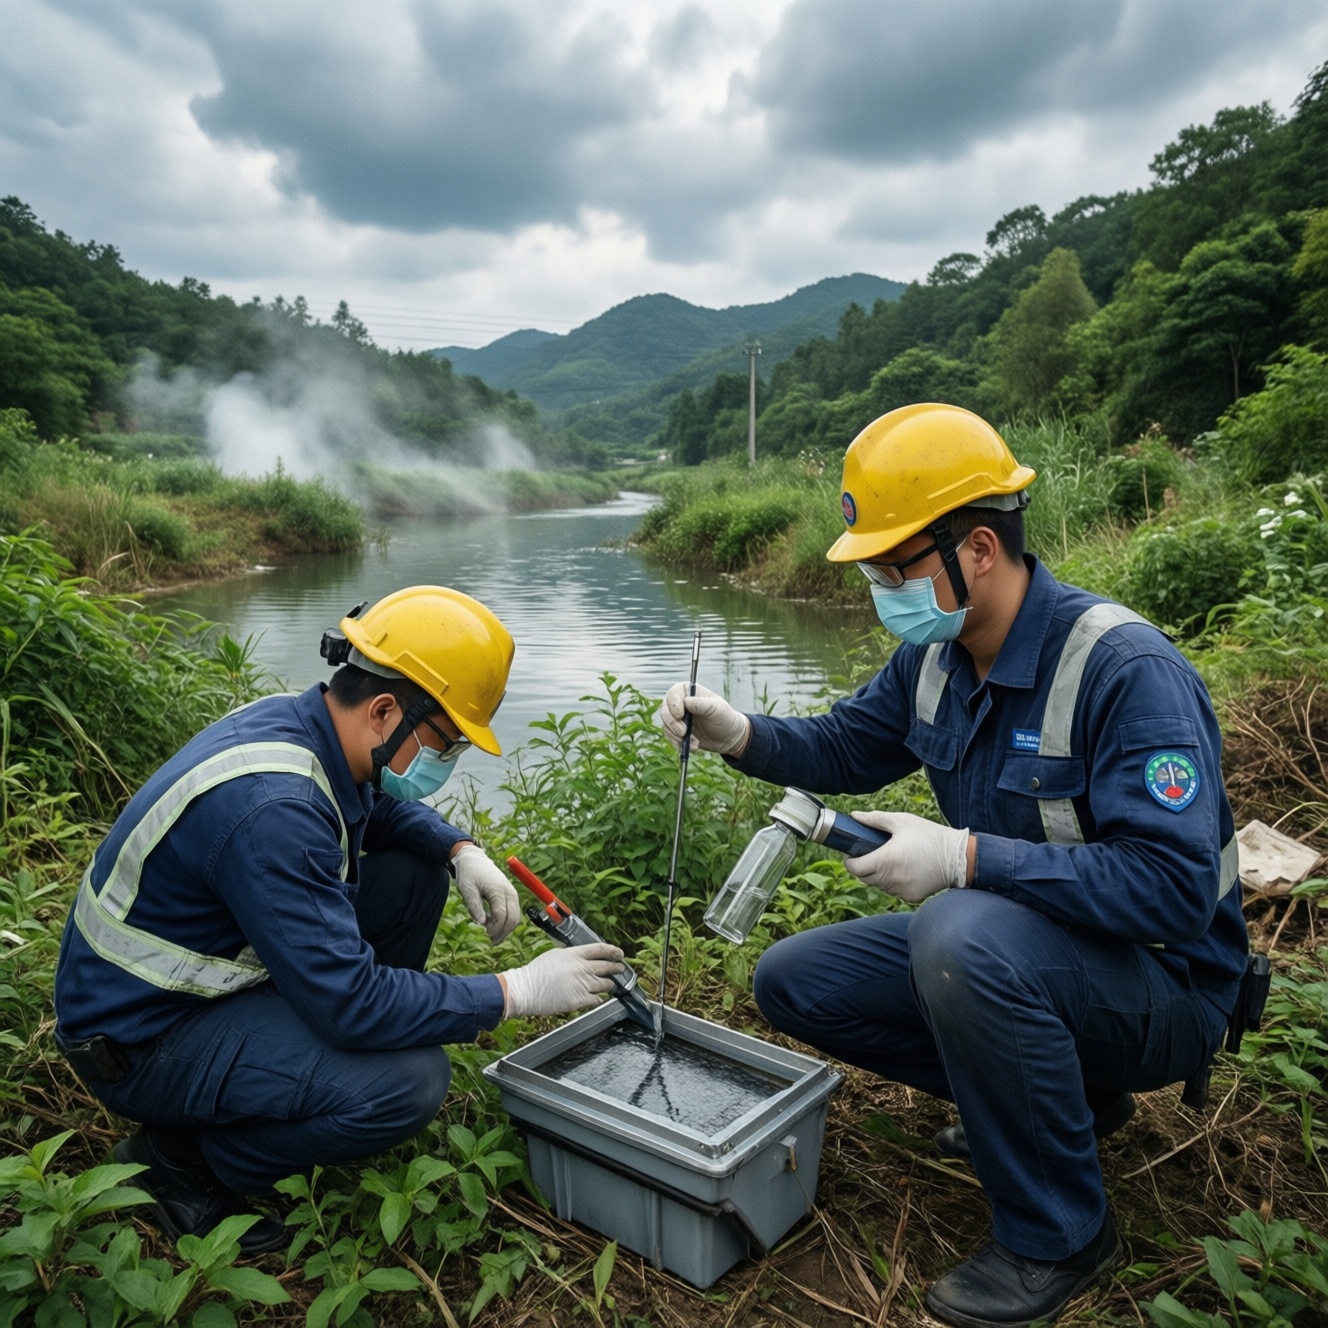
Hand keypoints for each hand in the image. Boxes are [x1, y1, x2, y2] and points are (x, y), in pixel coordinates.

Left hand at [452, 845, 519, 943]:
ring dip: (506, 930)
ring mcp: (512, 894)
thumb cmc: (469, 874)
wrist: (475, 860)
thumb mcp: (466, 889)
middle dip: (503, 932)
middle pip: (513, 918)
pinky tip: (495, 925)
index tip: (485, 934)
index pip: (501, 915)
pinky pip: (514, 914)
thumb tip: (482, 923)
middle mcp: (509, 892)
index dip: (494, 928)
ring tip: (492, 936)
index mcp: (498, 890)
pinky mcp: (512, 896)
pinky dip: (507, 923)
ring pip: (516, 918)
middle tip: (490, 941)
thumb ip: (474, 906)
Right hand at [500, 944, 624, 1017]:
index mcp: (575, 954)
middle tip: (620, 969)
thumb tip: (586, 957)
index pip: (601, 949)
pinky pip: (596, 999)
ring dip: (609, 985)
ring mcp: (581, 984)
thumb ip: (573, 955)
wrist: (525, 990)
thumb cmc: (537, 972)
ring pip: (605, 985)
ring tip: (610, 985)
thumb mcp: (556, 954)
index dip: (614, 951)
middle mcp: (581, 968)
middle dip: (617, 968)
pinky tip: (596, 997)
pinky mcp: (579, 1000)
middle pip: (608, 967)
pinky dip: (598, 998)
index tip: (620, 954)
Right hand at [658, 682, 750, 754]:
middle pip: (665, 710)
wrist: (729, 737)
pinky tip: (693, 747)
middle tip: (683, 733)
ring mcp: (678, 718)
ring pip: (666, 725)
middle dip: (672, 724)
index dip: (673, 704)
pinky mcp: (678, 731)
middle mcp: (681, 703)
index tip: (680, 716)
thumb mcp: (716, 709)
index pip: (673, 693)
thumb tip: (686, 701)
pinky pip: (670, 737)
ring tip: (694, 743)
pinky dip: (679, 744)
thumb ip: (701, 704)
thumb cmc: (725, 718)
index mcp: (689, 691)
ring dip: (676, 737)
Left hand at [843, 810, 969, 902]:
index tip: (853, 853)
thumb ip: (875, 819)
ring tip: (887, 860)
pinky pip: (893, 891)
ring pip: (878, 885)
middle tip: (870, 854)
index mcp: (886, 860)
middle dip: (863, 866)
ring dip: (877, 875)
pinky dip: (892, 882)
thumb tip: (855, 816)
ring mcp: (901, 890)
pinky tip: (902, 870)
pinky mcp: (910, 897)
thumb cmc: (929, 836)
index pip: (855, 868)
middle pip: (864, 878)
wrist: (957, 857)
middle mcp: (891, 879)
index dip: (850, 861)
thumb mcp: (901, 821)